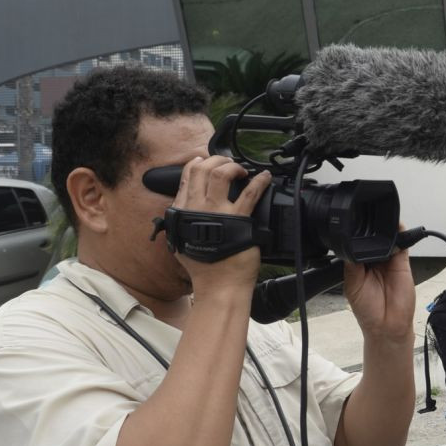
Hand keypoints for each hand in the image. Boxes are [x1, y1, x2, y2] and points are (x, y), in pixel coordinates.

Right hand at [172, 156, 271, 292]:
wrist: (219, 286)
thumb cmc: (204, 269)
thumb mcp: (180, 243)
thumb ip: (180, 224)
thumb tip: (182, 212)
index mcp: (182, 212)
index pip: (186, 178)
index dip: (197, 164)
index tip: (204, 161)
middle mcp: (196, 208)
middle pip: (202, 169)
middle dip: (216, 159)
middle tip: (227, 163)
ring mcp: (217, 213)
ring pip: (221, 173)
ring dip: (233, 166)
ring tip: (242, 170)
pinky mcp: (239, 219)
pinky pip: (250, 193)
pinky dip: (259, 181)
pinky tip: (265, 177)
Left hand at [344, 225, 415, 344]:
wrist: (388, 326)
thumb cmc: (368, 311)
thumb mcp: (352, 286)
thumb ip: (352, 264)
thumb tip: (351, 246)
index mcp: (358, 266)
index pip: (357, 246)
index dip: (356, 237)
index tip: (353, 228)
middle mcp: (374, 262)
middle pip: (373, 240)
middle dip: (371, 233)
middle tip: (368, 226)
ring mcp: (389, 262)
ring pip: (388, 239)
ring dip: (386, 231)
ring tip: (381, 225)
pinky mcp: (402, 264)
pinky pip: (402, 245)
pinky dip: (401, 235)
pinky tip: (396, 229)